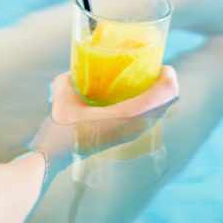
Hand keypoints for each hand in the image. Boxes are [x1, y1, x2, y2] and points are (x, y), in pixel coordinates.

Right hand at [30, 67, 178, 163]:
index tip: (164, 67)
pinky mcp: (125, 138)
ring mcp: (131, 135)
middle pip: (165, 105)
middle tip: (156, 70)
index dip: (167, 81)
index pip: (159, 98)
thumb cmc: (61, 128)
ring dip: (160, 97)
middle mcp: (133, 127)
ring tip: (149, 81)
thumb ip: (69, 79)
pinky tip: (138, 96)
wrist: (55, 155)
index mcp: (124, 116)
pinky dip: (151, 106)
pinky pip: (148, 119)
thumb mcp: (64, 97)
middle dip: (166, 87)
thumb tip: (74, 71)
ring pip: (158, 114)